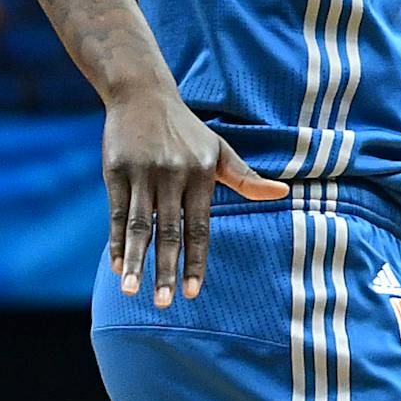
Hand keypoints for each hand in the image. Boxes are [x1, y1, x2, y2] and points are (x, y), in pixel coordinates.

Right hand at [104, 84, 287, 306]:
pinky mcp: (116, 171)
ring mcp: (143, 174)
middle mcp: (173, 176)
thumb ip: (247, 178)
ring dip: (136, 260)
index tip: (192, 292)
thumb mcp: (220, 150)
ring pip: (139, 225)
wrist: (144, 95)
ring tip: (132, 290)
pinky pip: (116, 213)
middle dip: (167, 269)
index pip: (200, 227)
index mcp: (202, 175)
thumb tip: (284, 193)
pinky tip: (117, 266)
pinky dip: (116, 241)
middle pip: (170, 231)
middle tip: (165, 304)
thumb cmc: (187, 131)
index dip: (195, 260)